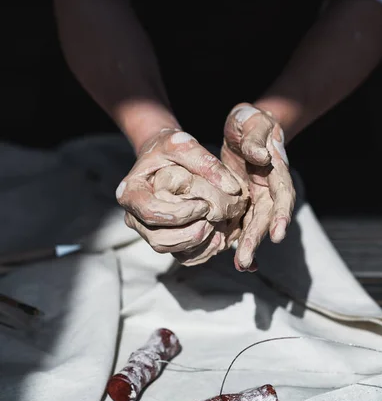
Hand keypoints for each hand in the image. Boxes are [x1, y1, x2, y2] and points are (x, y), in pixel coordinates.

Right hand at [116, 129, 246, 260]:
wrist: (164, 156)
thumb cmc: (169, 148)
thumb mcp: (183, 144)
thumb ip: (205, 162)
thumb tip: (232, 188)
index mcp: (130, 193)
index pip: (150, 213)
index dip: (179, 214)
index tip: (204, 204)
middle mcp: (134, 216)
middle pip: (158, 239)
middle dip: (190, 233)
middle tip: (213, 219)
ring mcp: (147, 231)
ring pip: (169, 249)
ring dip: (196, 243)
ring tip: (218, 227)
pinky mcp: (164, 238)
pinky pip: (180, 256)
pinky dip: (201, 251)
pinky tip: (218, 237)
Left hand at [221, 103, 295, 270]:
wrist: (245, 128)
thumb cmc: (251, 122)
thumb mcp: (253, 122)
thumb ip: (256, 137)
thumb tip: (262, 156)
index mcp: (276, 171)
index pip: (282, 196)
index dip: (281, 216)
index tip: (277, 234)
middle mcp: (269, 190)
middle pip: (266, 218)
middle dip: (257, 239)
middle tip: (245, 260)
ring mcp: (257, 198)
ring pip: (255, 225)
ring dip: (249, 246)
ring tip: (241, 265)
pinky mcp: (244, 203)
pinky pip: (242, 224)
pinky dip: (241, 242)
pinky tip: (242, 263)